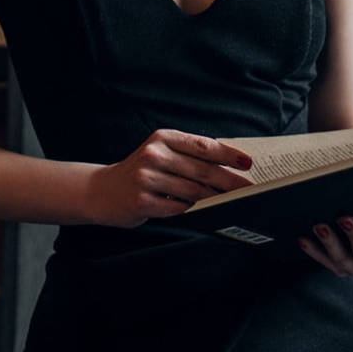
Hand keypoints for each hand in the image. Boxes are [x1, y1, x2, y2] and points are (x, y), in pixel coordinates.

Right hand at [85, 129, 254, 228]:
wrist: (102, 191)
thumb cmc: (142, 172)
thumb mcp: (162, 153)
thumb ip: (190, 156)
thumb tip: (231, 168)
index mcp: (163, 137)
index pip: (203, 145)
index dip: (229, 155)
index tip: (248, 163)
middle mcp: (154, 154)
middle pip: (202, 170)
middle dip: (230, 181)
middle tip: (250, 190)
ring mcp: (146, 177)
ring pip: (193, 191)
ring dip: (216, 199)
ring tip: (234, 204)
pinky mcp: (141, 201)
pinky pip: (177, 208)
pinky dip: (194, 212)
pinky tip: (206, 214)